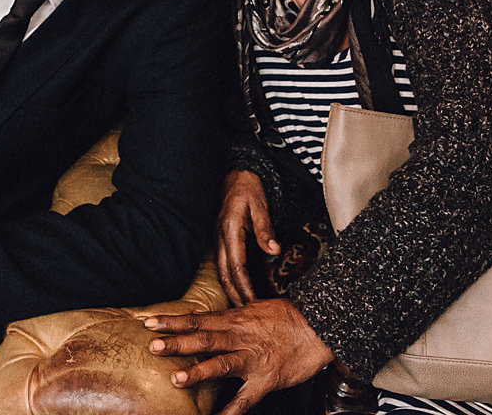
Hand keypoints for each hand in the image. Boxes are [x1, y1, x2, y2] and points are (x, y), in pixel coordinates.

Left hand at [145, 299, 334, 414]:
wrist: (320, 327)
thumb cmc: (289, 317)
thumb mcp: (256, 308)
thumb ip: (233, 315)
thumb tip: (212, 317)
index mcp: (235, 320)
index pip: (198, 319)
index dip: (173, 320)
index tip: (149, 321)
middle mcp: (240, 337)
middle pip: (203, 339)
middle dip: (177, 343)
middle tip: (152, 345)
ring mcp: (252, 359)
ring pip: (221, 364)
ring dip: (198, 372)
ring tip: (176, 378)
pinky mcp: (266, 379)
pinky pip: (245, 399)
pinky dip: (231, 412)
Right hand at [216, 170, 278, 305]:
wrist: (236, 174)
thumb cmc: (249, 188)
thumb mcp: (260, 205)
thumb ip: (265, 228)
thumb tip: (273, 251)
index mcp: (230, 230)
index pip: (236, 265)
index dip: (244, 286)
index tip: (254, 303)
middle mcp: (220, 238)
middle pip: (225, 274)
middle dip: (235, 296)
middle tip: (247, 317)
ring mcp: (218, 240)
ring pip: (221, 272)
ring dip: (231, 291)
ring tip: (242, 309)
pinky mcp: (220, 240)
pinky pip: (223, 265)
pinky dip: (230, 280)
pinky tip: (238, 290)